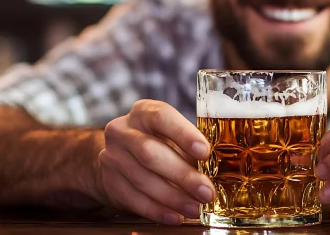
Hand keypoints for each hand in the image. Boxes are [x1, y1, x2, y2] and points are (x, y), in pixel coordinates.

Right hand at [95, 100, 214, 224]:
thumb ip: (191, 146)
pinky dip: (157, 210)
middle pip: (150, 153)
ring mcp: (112, 157)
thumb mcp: (171, 135)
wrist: (119, 157)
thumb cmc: (157, 142)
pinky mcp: (109, 182)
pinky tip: (176, 217)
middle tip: (206, 191)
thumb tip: (220, 166)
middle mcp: (122, 131)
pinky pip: (133, 199)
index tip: (205, 152)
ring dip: (173, 198)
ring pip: (142, 179)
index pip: (161, 117)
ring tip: (195, 208)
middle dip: (182, 175)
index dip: (184, 134)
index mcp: (143, 112)